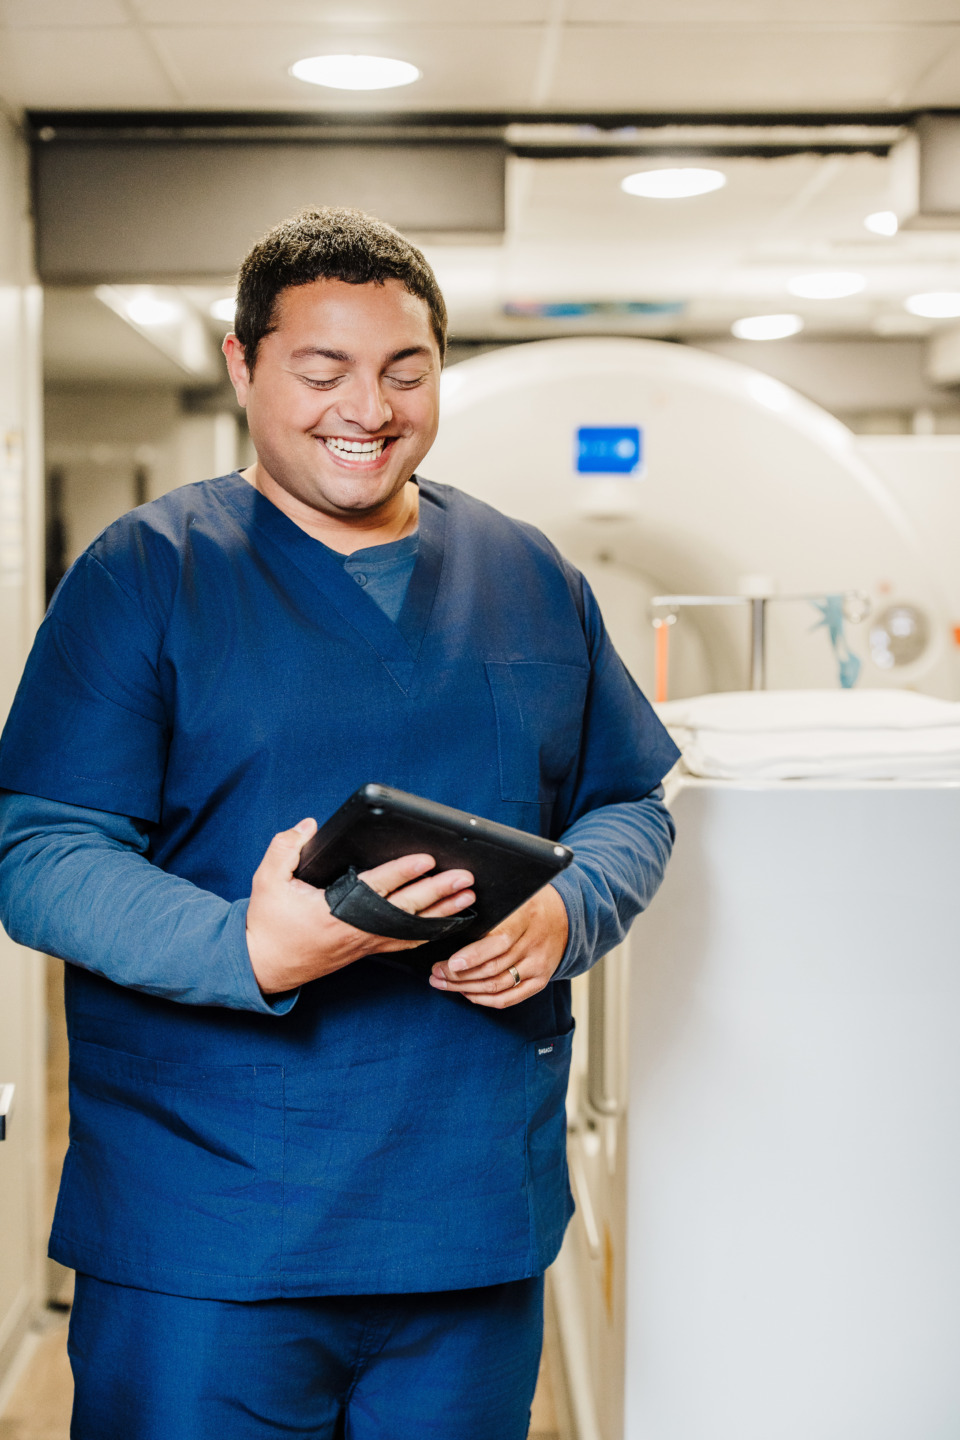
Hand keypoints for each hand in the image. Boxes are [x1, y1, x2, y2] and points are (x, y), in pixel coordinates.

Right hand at [246, 818, 474, 993]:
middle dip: (438, 892)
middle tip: (464, 877)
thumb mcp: (267, 881)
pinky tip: (449, 922)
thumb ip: (285, 848)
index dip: (403, 873)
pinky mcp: (367, 949)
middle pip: (405, 909)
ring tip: (468, 896)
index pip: (376, 888)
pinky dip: (430, 931)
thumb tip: (309, 825)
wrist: (265, 964)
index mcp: (333, 912)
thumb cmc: (268, 923)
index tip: (426, 859)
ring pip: (411, 927)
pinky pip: (405, 941)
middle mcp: (356, 930)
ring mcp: (364, 942)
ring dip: (442, 912)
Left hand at [428, 883, 568, 1008]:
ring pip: (496, 986)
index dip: (473, 955)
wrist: (564, 917)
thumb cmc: (527, 904)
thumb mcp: (511, 897)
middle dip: (458, 975)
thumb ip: (489, 907)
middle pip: (492, 969)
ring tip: (442, 983)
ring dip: (464, 988)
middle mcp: (533, 945)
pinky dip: (484, 1000)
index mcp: (524, 919)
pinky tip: (466, 993)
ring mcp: (538, 966)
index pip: (499, 942)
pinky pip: (509, 998)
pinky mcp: (540, 981)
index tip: (450, 962)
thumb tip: (453, 913)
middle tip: (435, 972)